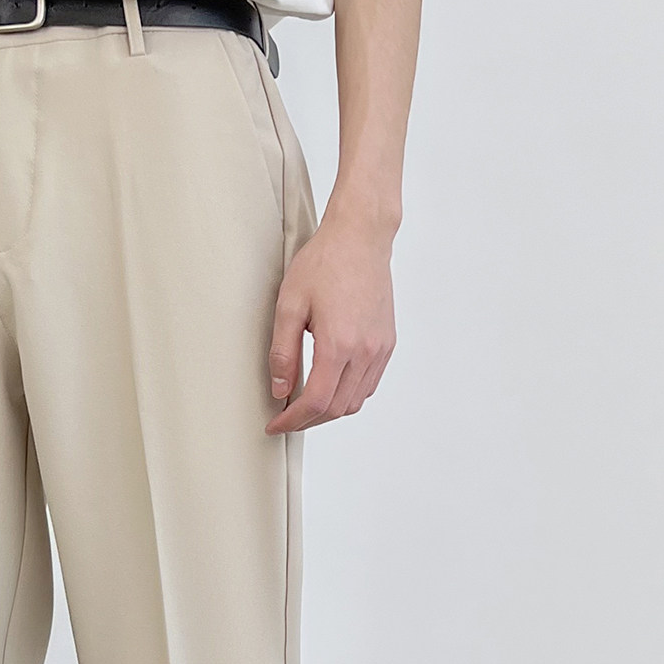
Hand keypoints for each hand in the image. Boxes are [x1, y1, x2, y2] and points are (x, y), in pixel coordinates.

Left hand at [265, 209, 397, 433]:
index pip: (316, 402)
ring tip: (304, 406)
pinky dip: (348, 396)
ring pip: (355, 401)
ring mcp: (380, 349)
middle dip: (307, 421)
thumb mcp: (289, 305)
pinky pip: (368, 385)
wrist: (361, 238)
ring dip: (328, 411)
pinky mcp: (387, 343)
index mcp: (339, 344)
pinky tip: (329, 387)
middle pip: (336, 409)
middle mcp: (365, 352)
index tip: (276, 424)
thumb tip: (280, 390)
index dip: (292, 421)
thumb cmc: (325, 263)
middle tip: (285, 419)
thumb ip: (282, 352)